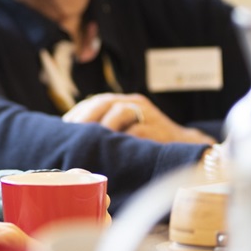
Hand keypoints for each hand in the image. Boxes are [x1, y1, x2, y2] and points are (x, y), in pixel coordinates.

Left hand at [62, 93, 214, 144]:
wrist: (185, 147)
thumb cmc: (148, 141)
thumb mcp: (127, 129)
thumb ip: (106, 128)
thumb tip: (73, 139)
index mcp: (124, 101)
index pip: (96, 101)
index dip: (79, 112)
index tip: (65, 127)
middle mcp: (135, 103)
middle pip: (105, 102)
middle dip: (86, 117)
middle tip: (72, 133)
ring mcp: (148, 114)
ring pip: (120, 111)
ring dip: (103, 126)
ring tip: (90, 140)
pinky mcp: (158, 129)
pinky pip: (137, 131)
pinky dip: (122, 139)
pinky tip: (111, 149)